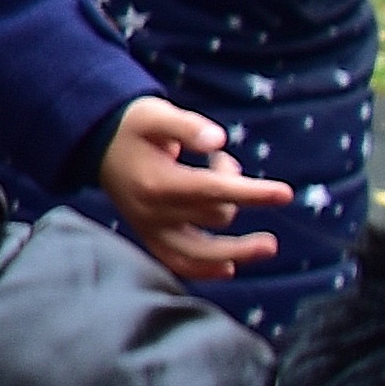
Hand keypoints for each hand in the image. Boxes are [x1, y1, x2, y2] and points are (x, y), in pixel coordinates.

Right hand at [92, 95, 285, 281]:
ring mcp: (149, 228)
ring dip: (236, 248)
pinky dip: (204, 270)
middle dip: (238, 194)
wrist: (97, 143)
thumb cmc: (134, 127)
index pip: (213, 191)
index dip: (252, 193)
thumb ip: (188, 127)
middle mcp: (153, 212)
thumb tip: (219, 140)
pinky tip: (229, 268)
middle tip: (241, 172)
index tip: (286, 194)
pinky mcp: (149, 236)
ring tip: (267, 244)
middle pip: (214, 216)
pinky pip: (178, 264)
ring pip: (201, 252)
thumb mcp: (157, 114)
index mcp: (157, 182)